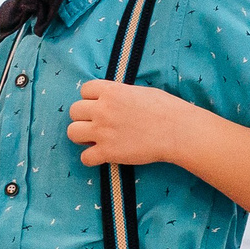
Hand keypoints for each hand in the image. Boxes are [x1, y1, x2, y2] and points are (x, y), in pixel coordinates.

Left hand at [67, 79, 197, 168]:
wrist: (177, 131)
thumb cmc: (166, 109)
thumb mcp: (140, 92)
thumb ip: (120, 94)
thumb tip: (113, 99)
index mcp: (111, 91)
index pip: (84, 90)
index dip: (91, 98)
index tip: (101, 106)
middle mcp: (102, 109)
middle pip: (74, 111)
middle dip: (84, 118)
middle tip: (98, 124)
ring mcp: (103, 131)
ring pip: (72, 133)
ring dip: (82, 136)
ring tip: (96, 139)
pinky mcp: (107, 152)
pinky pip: (84, 158)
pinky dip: (91, 158)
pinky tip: (102, 156)